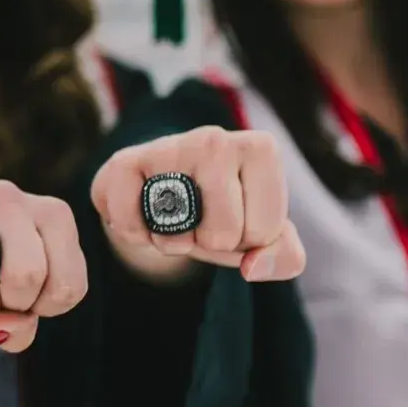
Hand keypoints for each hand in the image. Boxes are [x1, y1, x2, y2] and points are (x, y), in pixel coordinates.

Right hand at [91, 126, 305, 284]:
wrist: (161, 187)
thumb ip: (283, 257)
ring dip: (173, 244)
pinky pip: (133, 228)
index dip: (247, 242)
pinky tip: (142, 216)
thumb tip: (252, 268)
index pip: (265, 233)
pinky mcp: (124, 163)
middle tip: (200, 220)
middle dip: (210, 243)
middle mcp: (215, 138)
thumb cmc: (220, 209)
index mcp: (260, 149)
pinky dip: (136, 237)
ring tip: (172, 219)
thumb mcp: (262, 233)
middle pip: (225, 235)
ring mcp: (168, 148)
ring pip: (180, 236)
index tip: (235, 217)